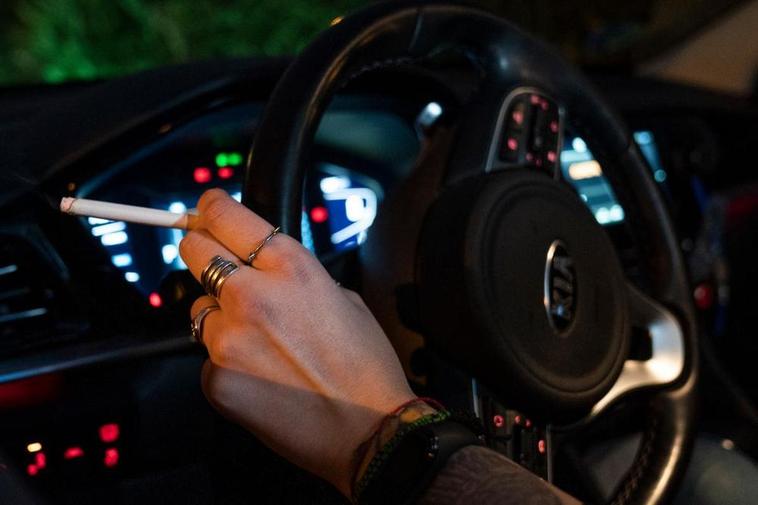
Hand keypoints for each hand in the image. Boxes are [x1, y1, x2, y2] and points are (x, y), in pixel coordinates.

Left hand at [179, 189, 415, 495]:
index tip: (204, 210)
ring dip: (220, 317)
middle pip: (194, 250)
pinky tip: (260, 376)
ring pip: (199, 309)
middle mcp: (252, 294)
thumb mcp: (343, 298)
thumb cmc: (365, 367)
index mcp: (291, 267)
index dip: (210, 208)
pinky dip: (227, 362)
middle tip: (216, 265)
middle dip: (202, 252)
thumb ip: (294, 278)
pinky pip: (207, 357)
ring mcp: (228, 337)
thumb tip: (264, 271)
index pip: (226, 215)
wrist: (368, 430)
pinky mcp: (216, 377)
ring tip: (259, 344)